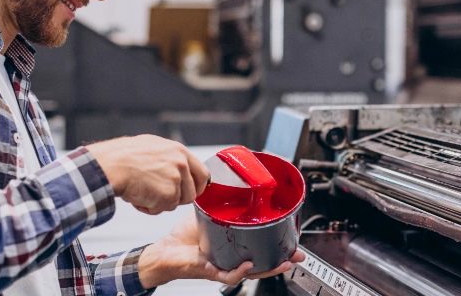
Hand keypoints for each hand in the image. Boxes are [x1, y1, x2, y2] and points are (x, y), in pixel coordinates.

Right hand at [86, 135, 208, 214]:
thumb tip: (180, 168)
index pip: (202, 174)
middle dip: (177, 199)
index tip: (190, 192)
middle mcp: (181, 164)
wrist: (111, 165)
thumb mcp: (153, 147)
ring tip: (143, 191)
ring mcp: (176, 179)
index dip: (197, 187)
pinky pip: (161, 209)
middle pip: (192, 193)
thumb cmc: (124, 157)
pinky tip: (138, 196)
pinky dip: (148, 208)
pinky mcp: (167, 194)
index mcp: (180, 151)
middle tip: (159, 196)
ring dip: (160, 203)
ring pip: (176, 203)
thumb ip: (170, 158)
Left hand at [137, 213, 305, 287]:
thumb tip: (231, 185)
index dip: (277, 245)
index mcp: (234, 246)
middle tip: (297, 254)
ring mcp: (224, 266)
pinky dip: (240, 271)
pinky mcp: (211, 271)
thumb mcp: (207, 216)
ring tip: (283, 262)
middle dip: (283, 259)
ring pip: (252, 272)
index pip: (261, 248)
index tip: (292, 239)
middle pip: (264, 262)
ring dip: (269, 268)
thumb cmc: (183, 238)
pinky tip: (248, 265)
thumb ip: (220, 205)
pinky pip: (229, 275)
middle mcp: (232, 259)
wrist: (163, 252)